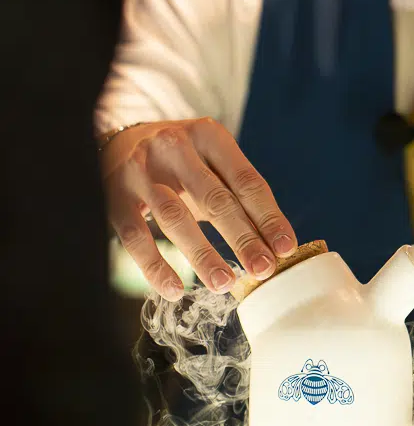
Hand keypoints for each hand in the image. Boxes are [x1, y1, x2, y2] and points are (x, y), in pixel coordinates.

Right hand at [101, 119, 296, 299]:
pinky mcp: (114, 196)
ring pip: (176, 217)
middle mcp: (175, 147)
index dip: (269, 216)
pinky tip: (175, 290)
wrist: (117, 142)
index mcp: (209, 135)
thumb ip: (238, 196)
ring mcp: (142, 171)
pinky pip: (136, 237)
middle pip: (216, 198)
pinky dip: (156, 267)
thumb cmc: (180, 161)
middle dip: (243, 237)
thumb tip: (276, 245)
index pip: (246, 180)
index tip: (286, 247)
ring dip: (203, 254)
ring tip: (225, 283)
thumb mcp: (211, 164)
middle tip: (264, 270)